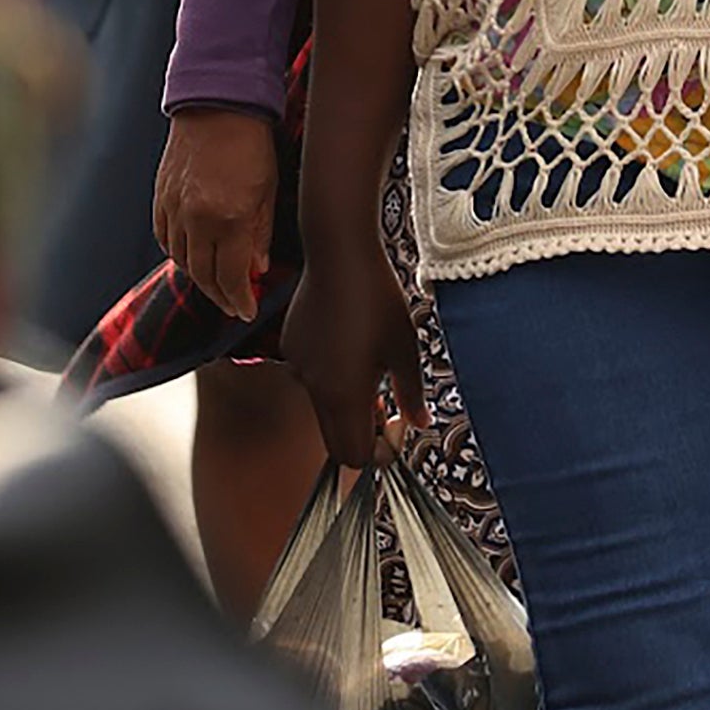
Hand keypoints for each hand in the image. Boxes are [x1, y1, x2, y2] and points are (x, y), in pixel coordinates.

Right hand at [154, 108, 282, 312]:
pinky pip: (165, 239)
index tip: (246, 310)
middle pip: (203, 275)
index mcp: (228, 218)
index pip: (230, 277)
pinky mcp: (161, 197)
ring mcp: (174, 207)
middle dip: (220, 295)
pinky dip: (179, 254)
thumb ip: (260, 235)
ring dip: (200, 277)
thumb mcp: (267, 190)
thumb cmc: (251, 142)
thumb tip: (256, 270)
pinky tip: (193, 256)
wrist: (217, 103)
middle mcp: (196, 218)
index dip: (238, 299)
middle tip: (233, 304)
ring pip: (182, 260)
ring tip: (216, 284)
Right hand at [280, 253, 425, 469]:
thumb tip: (419, 422)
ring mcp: (298, 367)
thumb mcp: (405, 348)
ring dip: (346, 401)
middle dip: (361, 433)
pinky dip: (329, 374)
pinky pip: (311, 376)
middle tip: (384, 403)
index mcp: (345, 393)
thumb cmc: (378, 298)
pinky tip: (346, 338)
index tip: (394, 424)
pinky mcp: (290, 347)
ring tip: (368, 361)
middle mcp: (314, 387)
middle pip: (335, 440)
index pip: (354, 455)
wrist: (339, 254)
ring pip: (323, 407)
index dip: (378, 451)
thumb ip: (411, 394)